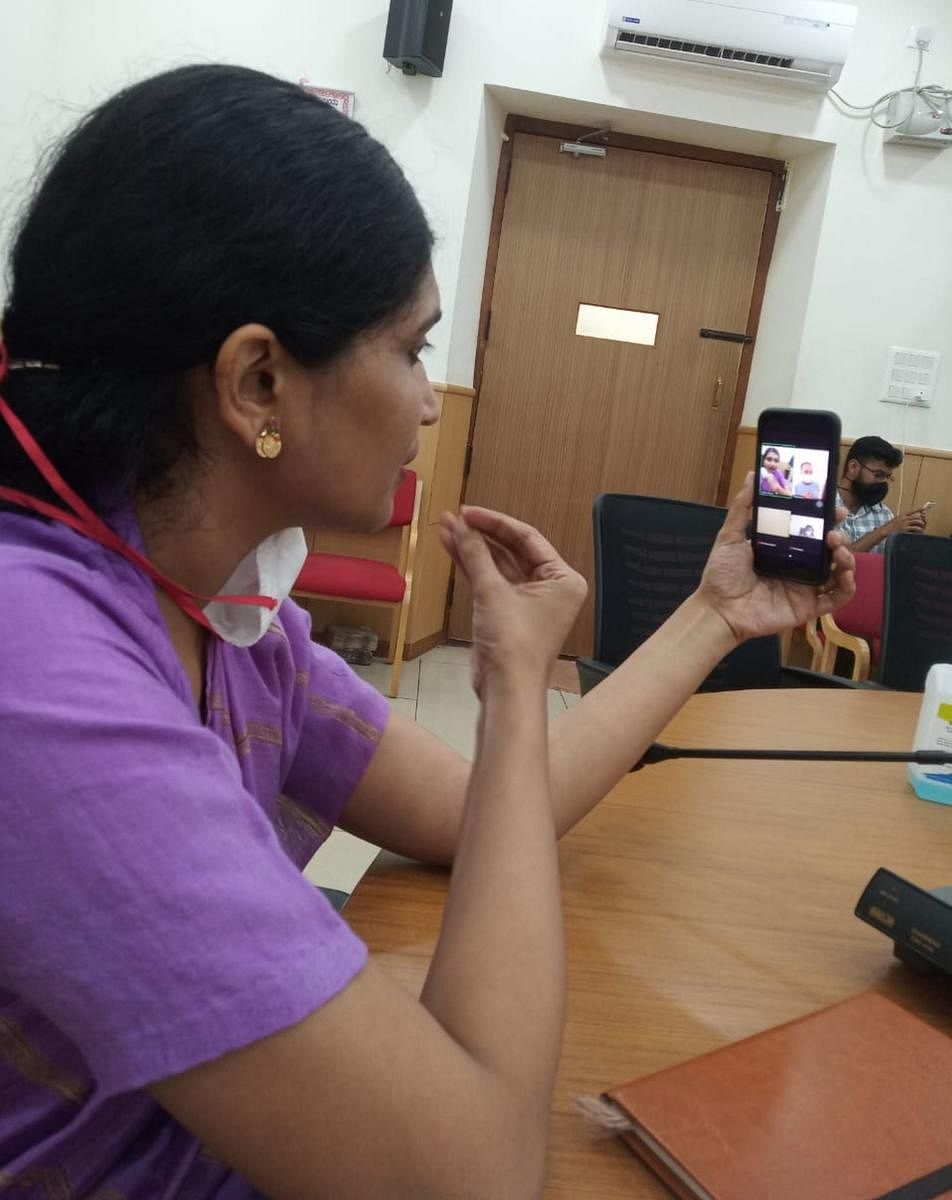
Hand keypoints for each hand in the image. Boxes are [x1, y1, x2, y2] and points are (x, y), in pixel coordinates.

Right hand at [438, 507, 586, 697]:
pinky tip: (451, 549)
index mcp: (563, 579)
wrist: (506, 689)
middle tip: (452, 518)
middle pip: (512, 550)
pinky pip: (491, 582)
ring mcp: (529, 601)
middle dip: (480, 535)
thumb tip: (459, 524)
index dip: (495, 522)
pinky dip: (472, 568)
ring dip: (472, 549)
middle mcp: (551, 587)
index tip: (467, 512)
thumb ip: (476, 553)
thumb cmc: (513, 643)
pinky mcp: (508, 613)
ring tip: (444, 529)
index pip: (527, 538)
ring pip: (498, 566)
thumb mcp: (492, 591)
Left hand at [696, 473, 854, 644]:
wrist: (718, 609)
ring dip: (847, 559)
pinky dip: (847, 587)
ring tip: (838, 550)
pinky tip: (845, 575)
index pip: (812, 531)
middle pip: (830, 550)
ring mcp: (805, 587)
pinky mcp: (807, 607)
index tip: (834, 508)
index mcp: (783, 549)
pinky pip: (837, 599)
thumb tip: (753, 474)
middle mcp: (798, 566)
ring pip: (838, 571)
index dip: (827, 519)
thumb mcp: (730, 536)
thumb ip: (742, 507)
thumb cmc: (722, 574)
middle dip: (839, 537)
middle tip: (833, 533)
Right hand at [889, 508, 927, 533]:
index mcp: (902, 515)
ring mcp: (904, 523)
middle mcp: (904, 518)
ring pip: (917, 521)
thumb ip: (903, 518)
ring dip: (921, 523)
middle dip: (922, 518)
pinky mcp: (905, 529)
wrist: (885, 530)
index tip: (924, 509)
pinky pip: (915, 528)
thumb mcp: (896, 520)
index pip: (912, 511)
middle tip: (924, 521)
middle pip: (916, 516)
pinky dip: (919, 529)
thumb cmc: (890, 526)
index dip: (919, 510)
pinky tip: (920, 530)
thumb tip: (910, 518)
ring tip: (923, 525)